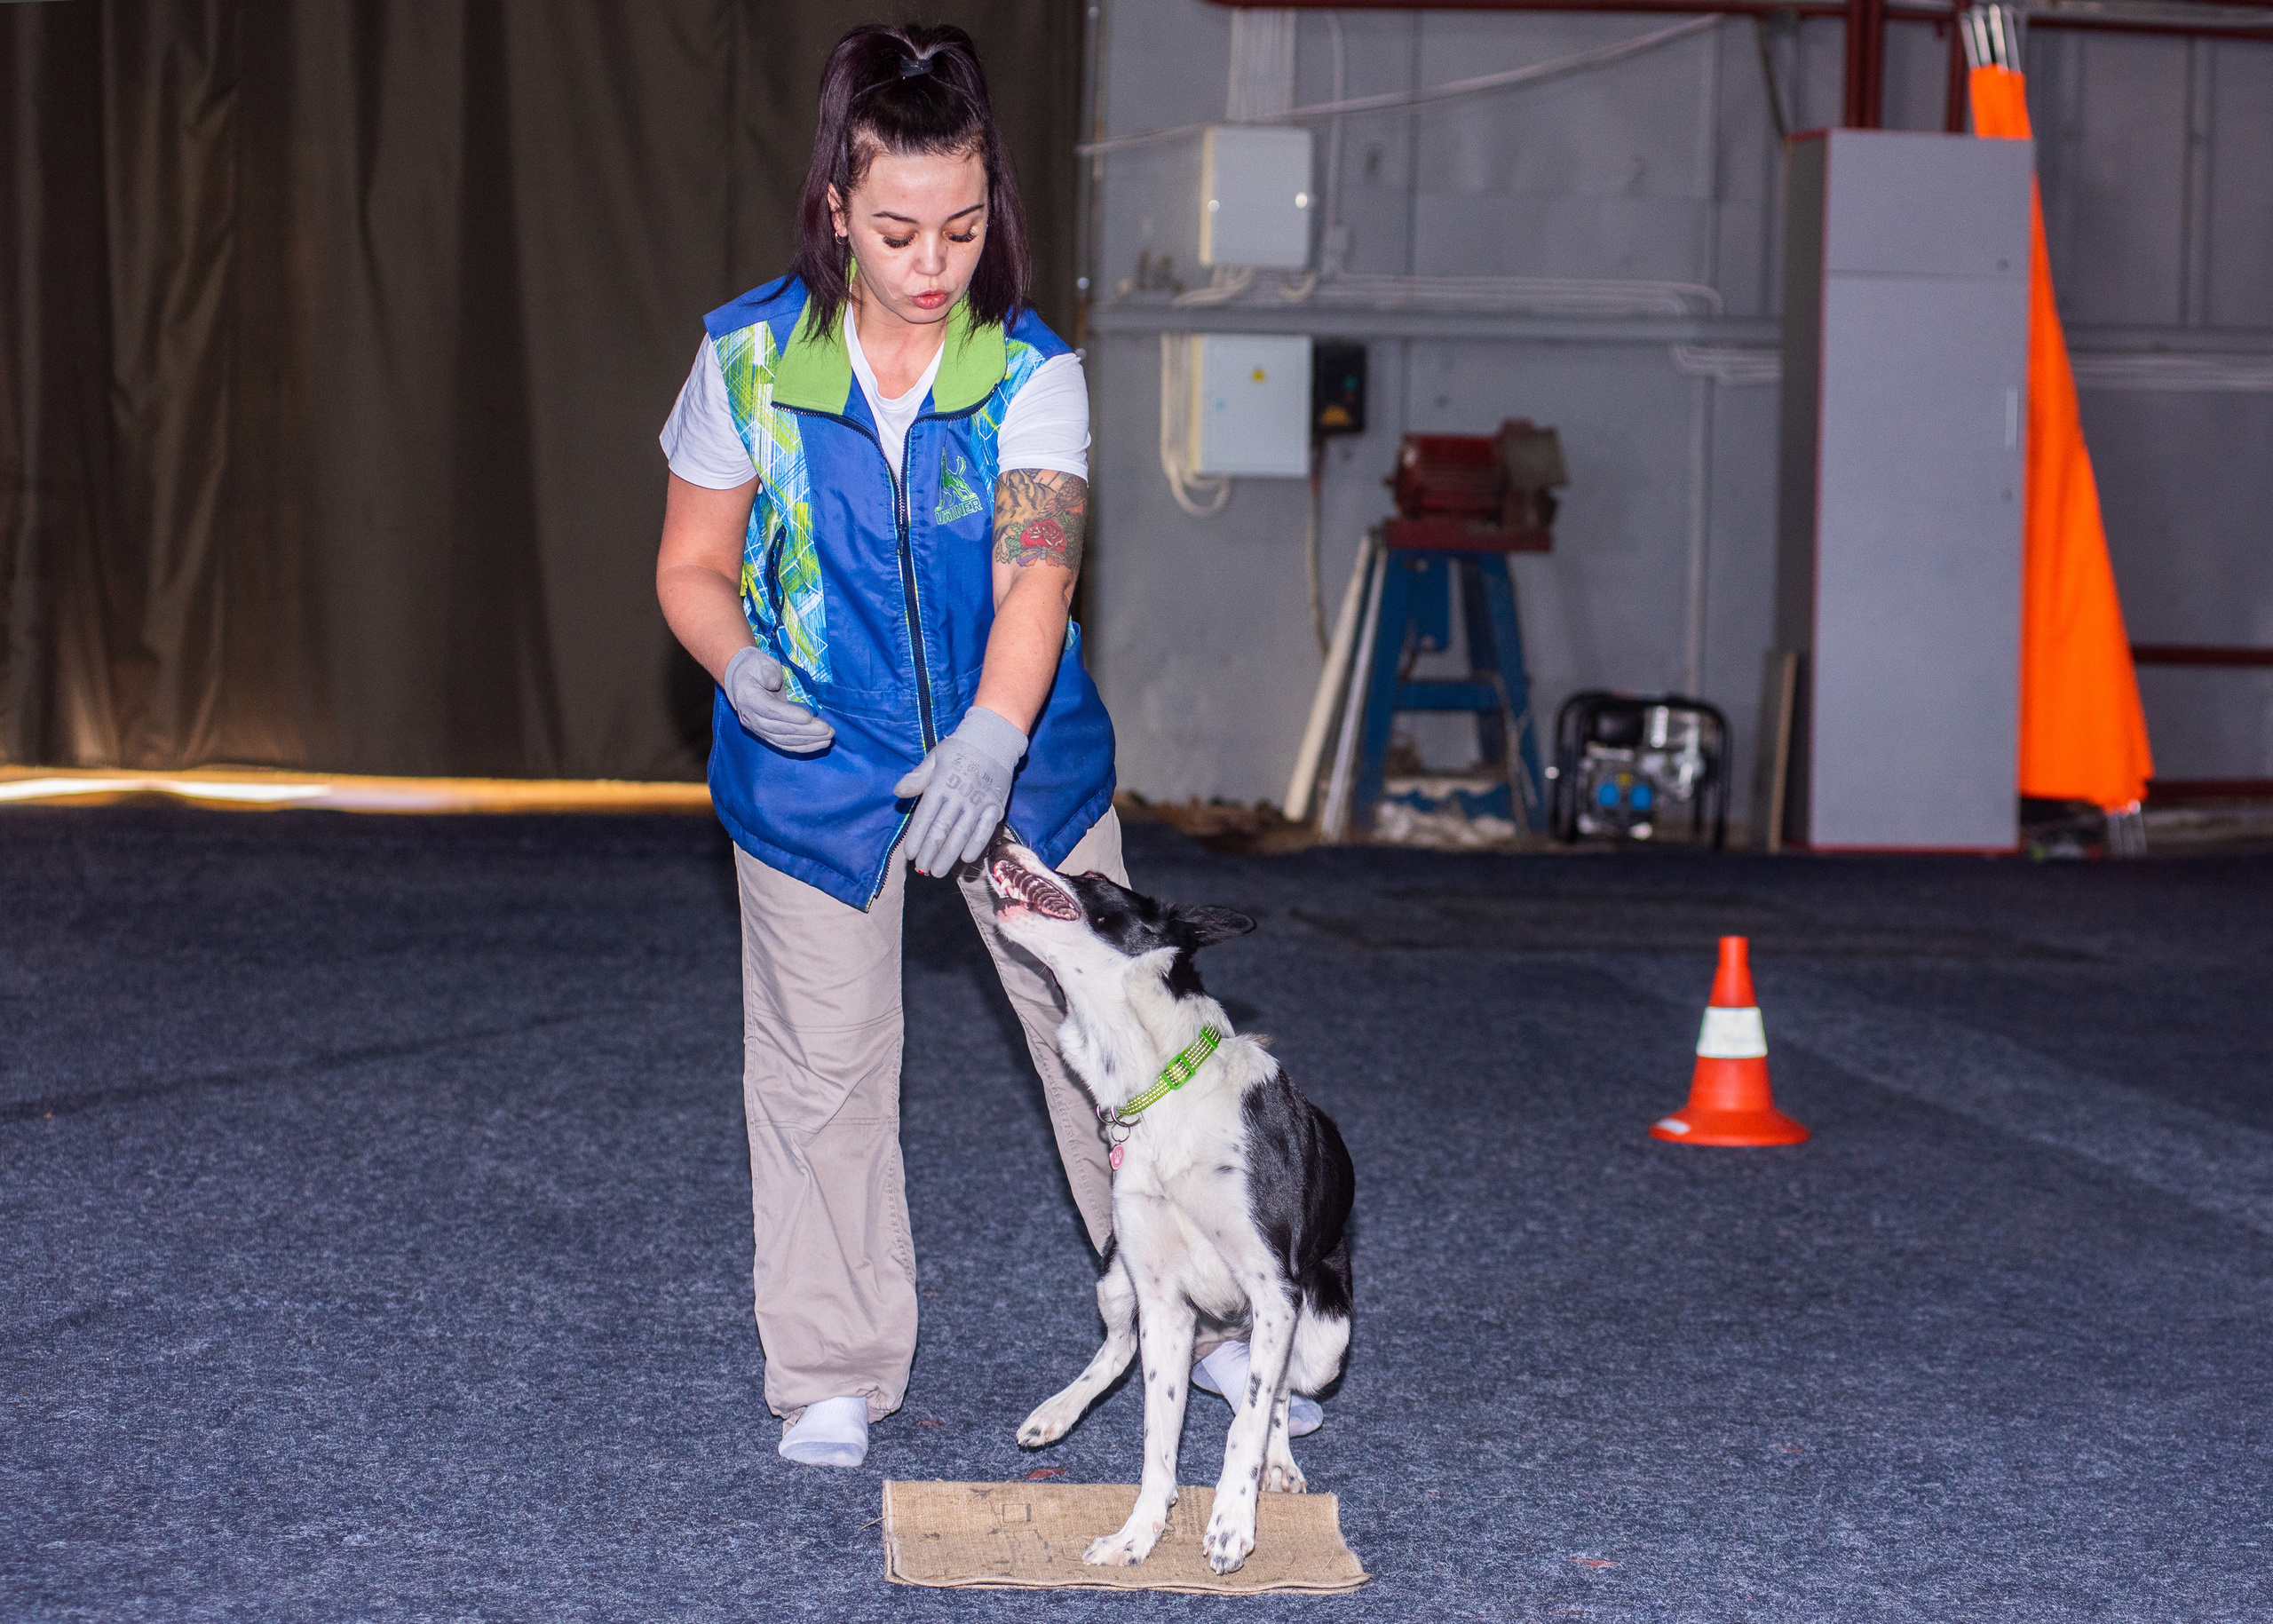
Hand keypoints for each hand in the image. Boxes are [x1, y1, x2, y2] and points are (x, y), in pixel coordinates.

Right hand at [723, 646, 833, 753]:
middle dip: (806, 731)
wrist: (741, 681)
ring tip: (828, 738)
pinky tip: (819, 744)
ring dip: (808, 741)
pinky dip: (803, 747)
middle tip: (828, 730)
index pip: (771, 710)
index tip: (809, 717)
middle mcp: (751, 718)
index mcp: (749, 698)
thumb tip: (775, 683)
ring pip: (784, 740)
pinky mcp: (766, 735)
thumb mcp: (761, 663)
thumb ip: (768, 672)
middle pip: (780, 729)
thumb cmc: (756, 669)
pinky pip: (785, 745)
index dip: (790, 715)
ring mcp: (758, 729)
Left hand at [893, 706, 1026, 875]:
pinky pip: (985, 830)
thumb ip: (916, 778)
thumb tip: (898, 792)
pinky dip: (976, 845)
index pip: (925, 816)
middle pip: (942, 830)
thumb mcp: (934, 758)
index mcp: (941, 784)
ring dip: (949, 855)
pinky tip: (966, 858)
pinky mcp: (995, 807)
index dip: (916, 837)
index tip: (909, 854)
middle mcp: (959, 796)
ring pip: (961, 834)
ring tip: (938, 871)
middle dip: (930, 852)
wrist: (994, 740)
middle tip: (922, 869)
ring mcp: (978, 803)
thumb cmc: (959, 750)